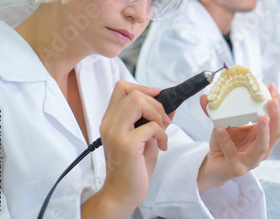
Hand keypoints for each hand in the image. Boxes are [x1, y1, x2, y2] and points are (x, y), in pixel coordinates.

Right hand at [82, 81, 170, 217]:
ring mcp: (116, 133)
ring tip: (162, 130)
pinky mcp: (126, 144)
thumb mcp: (145, 138)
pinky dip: (162, 133)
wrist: (123, 193)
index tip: (157, 98)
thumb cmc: (134, 166)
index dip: (142, 87)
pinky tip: (162, 145)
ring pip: (139, 103)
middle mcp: (109, 123)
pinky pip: (151, 126)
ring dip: (158, 115)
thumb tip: (170, 107)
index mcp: (111, 119)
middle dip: (156, 104)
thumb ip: (153, 121)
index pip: (121, 87)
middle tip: (163, 122)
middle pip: (134, 93)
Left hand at [197, 83, 279, 192]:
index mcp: (263, 136)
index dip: (277, 105)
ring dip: (263, 131)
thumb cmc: (225, 144)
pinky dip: (226, 141)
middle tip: (272, 101)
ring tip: (262, 117)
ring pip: (262, 147)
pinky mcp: (236, 168)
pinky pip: (232, 153)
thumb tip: (205, 96)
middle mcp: (262, 149)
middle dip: (276, 116)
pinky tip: (220, 129)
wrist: (214, 165)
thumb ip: (218, 110)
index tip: (272, 88)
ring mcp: (251, 161)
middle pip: (276, 133)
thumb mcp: (225, 123)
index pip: (277, 120)